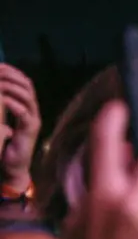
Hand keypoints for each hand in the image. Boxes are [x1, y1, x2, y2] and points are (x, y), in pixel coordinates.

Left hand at [0, 64, 41, 189]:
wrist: (12, 166)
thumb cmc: (5, 145)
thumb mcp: (1, 121)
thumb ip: (0, 107)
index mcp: (26, 106)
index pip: (24, 82)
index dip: (12, 71)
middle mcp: (32, 111)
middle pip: (27, 85)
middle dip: (12, 76)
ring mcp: (33, 120)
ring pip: (27, 97)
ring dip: (12, 88)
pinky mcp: (30, 130)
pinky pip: (24, 113)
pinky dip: (13, 104)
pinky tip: (3, 100)